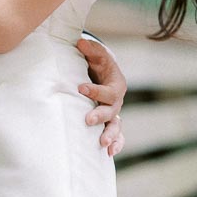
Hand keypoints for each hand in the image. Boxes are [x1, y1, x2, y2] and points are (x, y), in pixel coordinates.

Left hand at [75, 33, 126, 157]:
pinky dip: (116, 144)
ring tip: (102, 144)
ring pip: (116, 126)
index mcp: (116, 85)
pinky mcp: (109, 123)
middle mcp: (117, 101)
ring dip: (110, 135)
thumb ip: (90, 49)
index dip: (95, 90)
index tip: (80, 88)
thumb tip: (80, 42)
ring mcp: (114, 114)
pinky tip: (109, 154)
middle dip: (100, 116)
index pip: (108, 91)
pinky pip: (117, 136)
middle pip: (112, 111)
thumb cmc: (97, 63)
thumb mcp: (96, 54)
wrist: (102, 73)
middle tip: (88, 120)